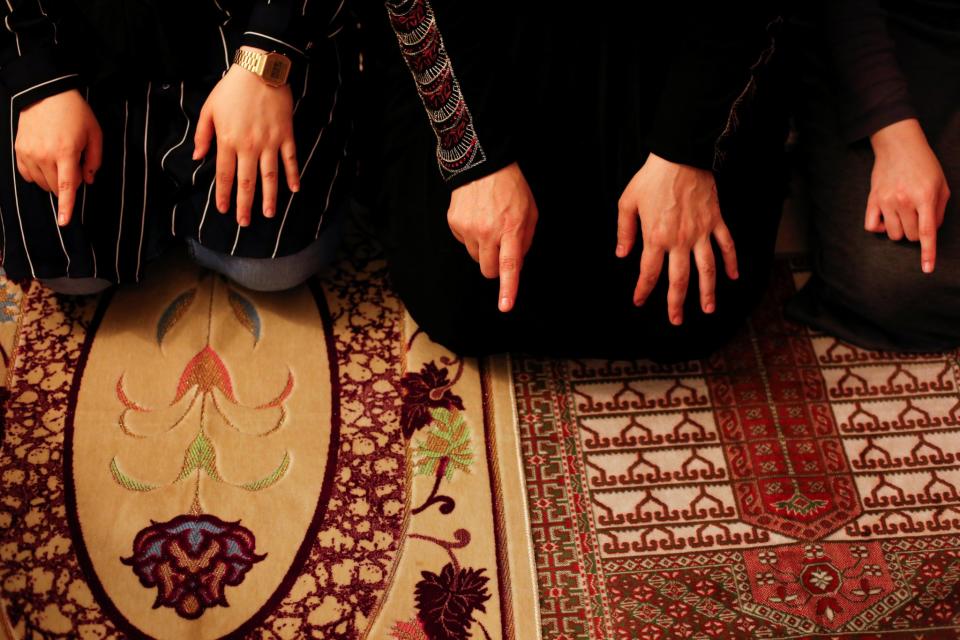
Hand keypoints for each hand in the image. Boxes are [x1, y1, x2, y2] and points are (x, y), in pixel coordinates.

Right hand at [14, 89, 101, 225]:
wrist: (46, 93)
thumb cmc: (75, 113)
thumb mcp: (95, 134)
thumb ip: (94, 161)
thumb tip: (87, 181)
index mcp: (65, 152)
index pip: (66, 187)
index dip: (66, 207)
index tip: (64, 222)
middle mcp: (44, 155)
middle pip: (55, 187)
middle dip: (68, 184)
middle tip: (73, 165)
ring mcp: (28, 153)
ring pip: (42, 183)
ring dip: (53, 180)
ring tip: (60, 160)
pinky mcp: (19, 150)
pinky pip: (27, 175)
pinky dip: (38, 175)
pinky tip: (45, 163)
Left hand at [193, 48, 299, 225]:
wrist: (260, 70)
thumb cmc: (232, 88)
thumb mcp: (209, 108)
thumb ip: (203, 135)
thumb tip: (198, 157)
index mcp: (227, 140)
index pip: (224, 175)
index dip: (223, 194)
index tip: (222, 209)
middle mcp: (248, 146)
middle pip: (246, 182)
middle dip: (244, 204)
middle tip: (244, 222)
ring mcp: (269, 142)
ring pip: (269, 176)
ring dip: (269, 197)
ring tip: (269, 214)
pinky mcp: (285, 135)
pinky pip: (290, 159)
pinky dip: (293, 175)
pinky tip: (294, 190)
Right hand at [447, 162, 537, 311]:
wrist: (482, 163)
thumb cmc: (511, 189)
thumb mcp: (529, 213)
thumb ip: (524, 240)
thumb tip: (515, 264)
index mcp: (510, 229)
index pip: (509, 265)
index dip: (507, 288)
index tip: (505, 306)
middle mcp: (487, 231)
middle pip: (487, 270)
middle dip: (494, 266)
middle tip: (500, 248)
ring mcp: (468, 228)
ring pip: (475, 257)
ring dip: (483, 249)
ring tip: (488, 225)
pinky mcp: (454, 223)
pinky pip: (463, 243)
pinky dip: (470, 236)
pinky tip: (476, 217)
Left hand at [616, 152, 737, 325]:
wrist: (680, 156)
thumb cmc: (651, 178)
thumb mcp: (627, 202)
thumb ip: (625, 231)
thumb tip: (622, 254)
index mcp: (656, 237)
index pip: (649, 273)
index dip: (643, 290)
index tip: (639, 301)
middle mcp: (679, 240)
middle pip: (679, 280)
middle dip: (677, 303)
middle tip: (677, 320)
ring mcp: (700, 232)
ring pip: (707, 269)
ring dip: (708, 292)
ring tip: (708, 310)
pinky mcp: (715, 221)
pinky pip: (726, 245)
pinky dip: (731, 261)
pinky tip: (733, 276)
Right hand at [867, 118, 950, 272]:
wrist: (899, 145)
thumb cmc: (924, 164)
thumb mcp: (941, 185)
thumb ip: (939, 210)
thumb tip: (930, 231)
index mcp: (924, 197)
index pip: (927, 233)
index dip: (928, 253)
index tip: (927, 269)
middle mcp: (904, 201)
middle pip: (910, 236)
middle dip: (917, 233)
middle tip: (919, 218)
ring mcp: (886, 201)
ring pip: (893, 234)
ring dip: (901, 230)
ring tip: (903, 215)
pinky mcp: (872, 200)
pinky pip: (871, 226)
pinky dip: (879, 228)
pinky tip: (886, 219)